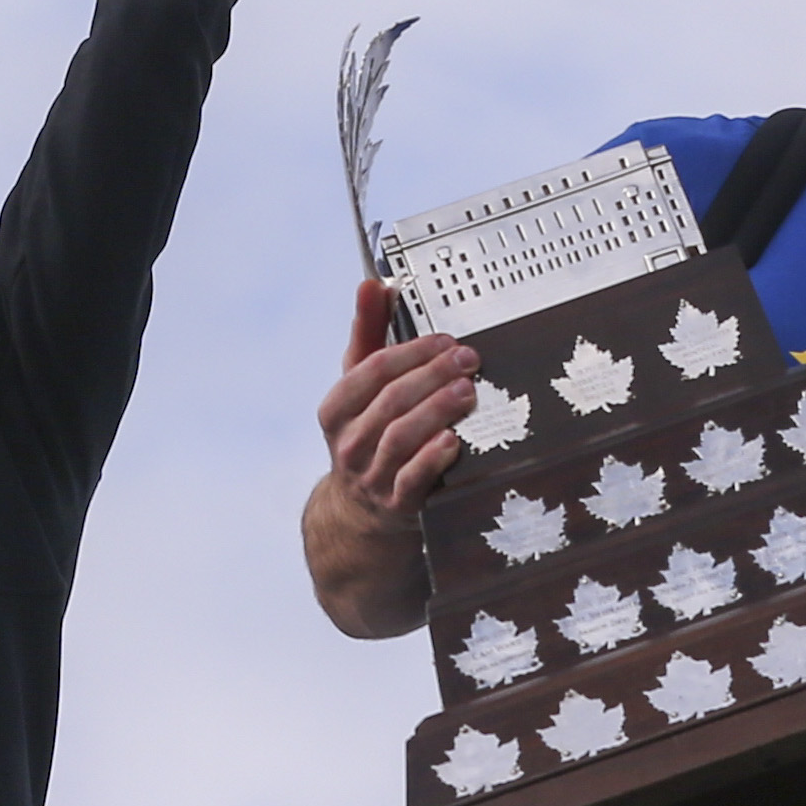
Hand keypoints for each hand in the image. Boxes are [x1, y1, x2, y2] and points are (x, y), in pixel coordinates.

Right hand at [299, 276, 471, 637]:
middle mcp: (348, 444)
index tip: (445, 339)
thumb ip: (367, 335)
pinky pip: (412, 481)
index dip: (409, 352)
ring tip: (468, 392)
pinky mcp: (398, 507)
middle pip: (388, 402)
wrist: (360, 521)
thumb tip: (373, 283)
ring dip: (436, 411)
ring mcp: (371, 478)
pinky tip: (455, 440)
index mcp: (336, 411)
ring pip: (400, 438)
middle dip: (431, 376)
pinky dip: (433, 459)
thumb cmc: (368, 437)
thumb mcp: (359, 390)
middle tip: (469, 359)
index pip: (369, 372)